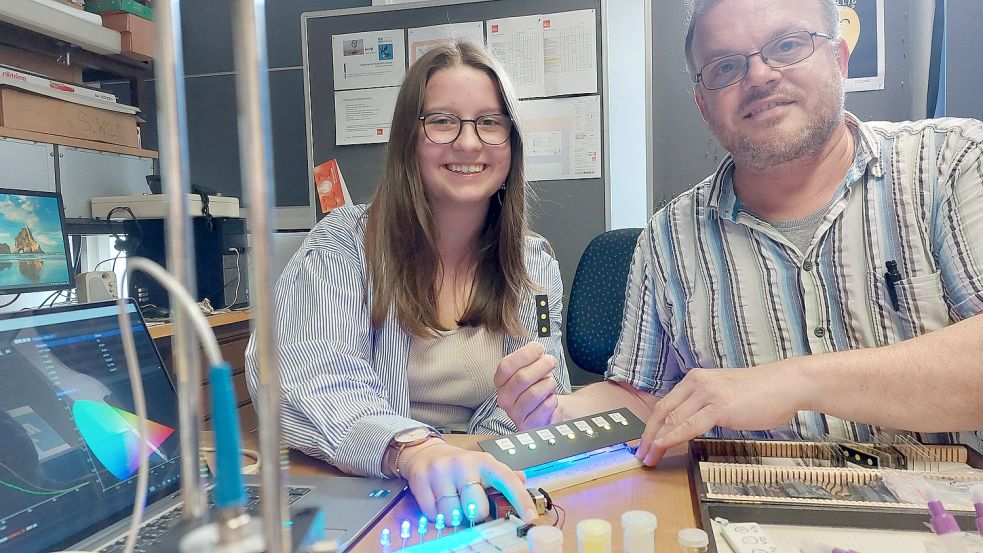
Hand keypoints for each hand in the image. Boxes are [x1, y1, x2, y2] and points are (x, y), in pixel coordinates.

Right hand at [401, 442, 536, 522]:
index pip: (507, 480)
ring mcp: (441, 471)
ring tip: (451, 502)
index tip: (530, 517)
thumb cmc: (458, 465)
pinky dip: (436, 515)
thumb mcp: (482, 466)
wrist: (424, 451)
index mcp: (484, 462)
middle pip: (477, 508)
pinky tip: (437, 501)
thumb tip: (523, 478)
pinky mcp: (421, 480)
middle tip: (469, 506)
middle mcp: (463, 464)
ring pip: (452, 515)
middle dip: (475, 514)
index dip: (521, 500)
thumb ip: (503, 476)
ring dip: (453, 517)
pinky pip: (432, 514)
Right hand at [494, 342, 557, 429]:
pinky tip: (551, 398)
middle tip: (551, 361)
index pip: (506, 366)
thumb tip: (536, 348)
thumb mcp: (531, 369)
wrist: (546, 410)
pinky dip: (553, 399)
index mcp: (501, 381)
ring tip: (551, 383)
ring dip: (549, 384)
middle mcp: (504, 398)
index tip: (538, 348)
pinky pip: (545, 407)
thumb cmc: (537, 386)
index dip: (524, 355)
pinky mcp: (528, 424)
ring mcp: (515, 413)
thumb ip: (531, 358)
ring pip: (535, 393)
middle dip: (541, 366)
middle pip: (522, 378)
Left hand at [634, 366, 799, 465]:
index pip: (665, 404)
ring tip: (650, 456)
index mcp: (695, 379)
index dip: (651, 425)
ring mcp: (707, 394)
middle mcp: (696, 383)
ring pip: (673, 419)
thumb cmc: (760, 392)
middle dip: (648, 435)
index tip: (644, 442)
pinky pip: (689, 425)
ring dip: (657, 440)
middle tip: (640, 453)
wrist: (785, 384)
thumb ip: (704, 405)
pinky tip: (664, 445)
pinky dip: (673, 436)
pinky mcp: (719, 406)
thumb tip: (689, 424)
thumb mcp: (723, 394)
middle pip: (663, 411)